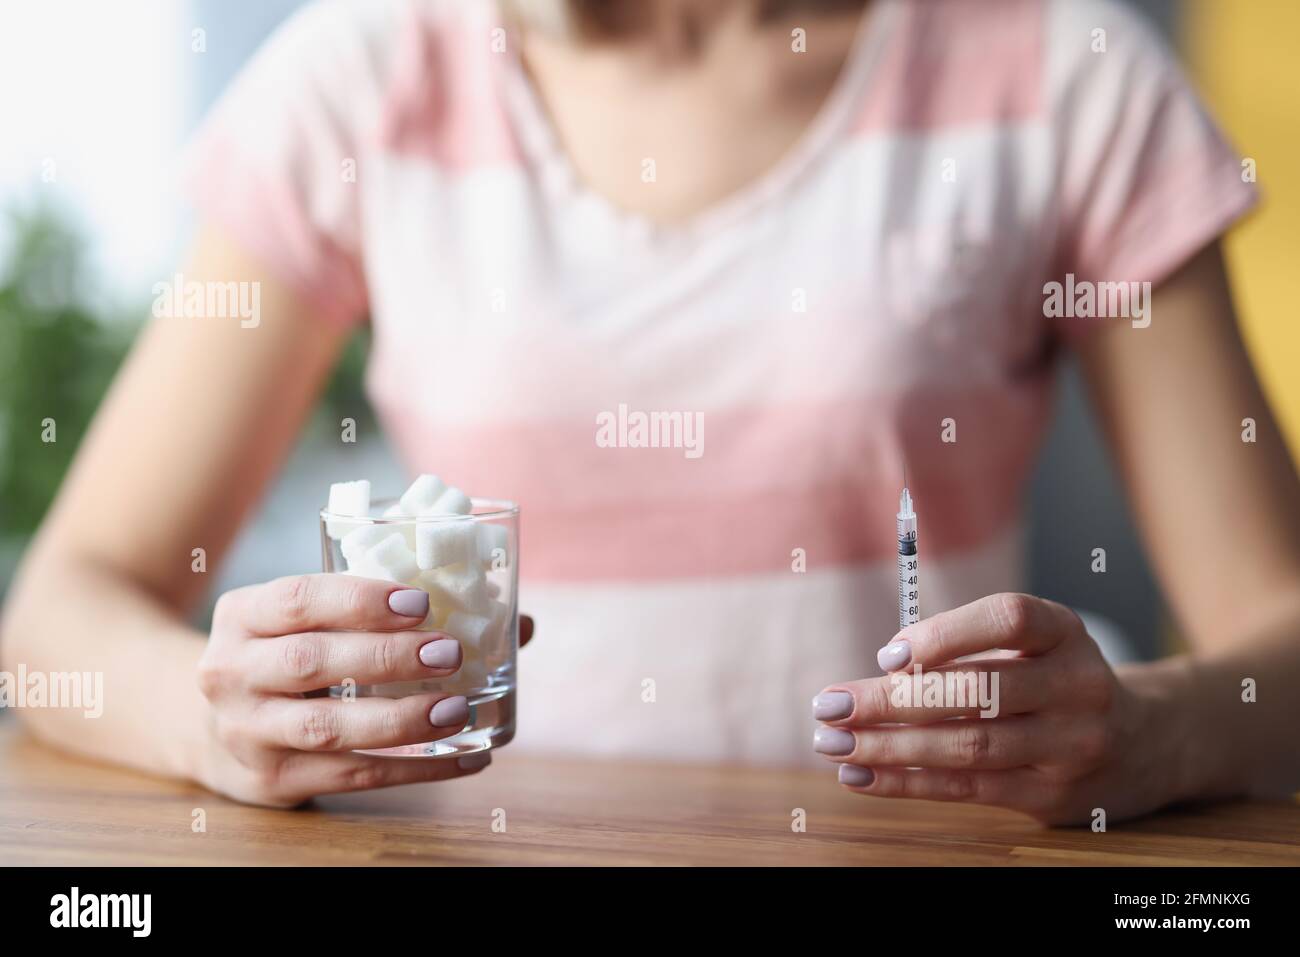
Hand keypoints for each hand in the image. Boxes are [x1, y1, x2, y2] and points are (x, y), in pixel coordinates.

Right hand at [196, 573, 534, 806]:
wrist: (213, 727)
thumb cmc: (292, 656)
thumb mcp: (316, 622)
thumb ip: (399, 613)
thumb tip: (519, 622)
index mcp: (243, 615)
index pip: (298, 599)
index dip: (360, 599)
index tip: (420, 602)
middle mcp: (231, 672)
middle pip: (310, 662)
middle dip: (387, 657)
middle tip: (451, 652)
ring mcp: (246, 732)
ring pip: (326, 728)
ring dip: (399, 719)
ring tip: (458, 709)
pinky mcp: (271, 781)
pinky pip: (349, 776)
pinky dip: (412, 768)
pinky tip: (464, 755)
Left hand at [812, 593, 1197, 824]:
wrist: (1148, 743)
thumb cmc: (1055, 680)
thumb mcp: (1034, 645)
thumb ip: (967, 648)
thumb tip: (877, 674)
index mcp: (1067, 633)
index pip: (1008, 619)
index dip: (944, 633)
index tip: (887, 654)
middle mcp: (1079, 686)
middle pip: (977, 692)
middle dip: (890, 701)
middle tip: (829, 704)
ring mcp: (1073, 746)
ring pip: (968, 746)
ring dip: (888, 747)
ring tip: (832, 742)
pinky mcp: (1054, 796)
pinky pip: (969, 789)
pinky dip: (906, 782)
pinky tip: (860, 773)